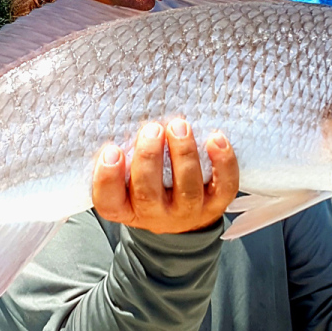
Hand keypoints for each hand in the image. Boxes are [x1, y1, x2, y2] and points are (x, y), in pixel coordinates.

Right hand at [92, 119, 239, 233]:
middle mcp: (154, 215)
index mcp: (124, 209)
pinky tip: (216, 139)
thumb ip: (120, 156)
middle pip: (147, 194)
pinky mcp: (215, 205)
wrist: (180, 215)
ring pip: (187, 189)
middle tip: (151, 130)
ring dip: (183, 155)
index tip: (112, 150)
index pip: (107, 201)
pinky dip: (223, 163)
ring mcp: (187, 212)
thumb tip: (116, 115)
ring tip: (179, 126)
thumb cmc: (144, 183)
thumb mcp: (124, 178)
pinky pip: (224, 187)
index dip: (108, 178)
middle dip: (149, 159)